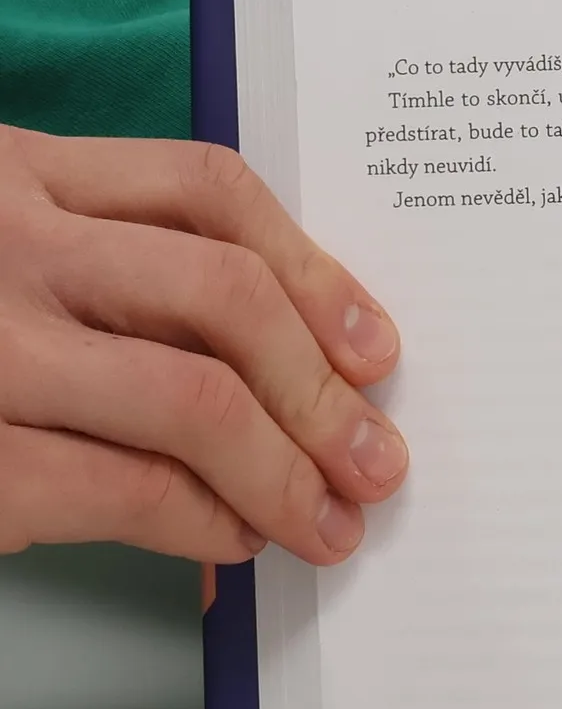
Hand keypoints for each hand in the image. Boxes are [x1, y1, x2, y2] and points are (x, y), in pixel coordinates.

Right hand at [0, 126, 406, 565]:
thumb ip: (105, 282)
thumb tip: (276, 383)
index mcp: (13, 169)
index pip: (209, 188)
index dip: (316, 271)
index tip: (374, 345)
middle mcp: (0, 239)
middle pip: (225, 295)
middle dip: (325, 390)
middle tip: (376, 458)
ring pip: (194, 396)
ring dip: (288, 470)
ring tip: (328, 519)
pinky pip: (129, 489)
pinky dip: (207, 522)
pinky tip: (235, 539)